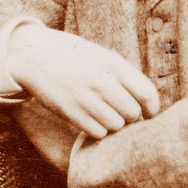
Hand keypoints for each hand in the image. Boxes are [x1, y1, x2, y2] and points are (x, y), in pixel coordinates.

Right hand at [6, 25, 159, 138]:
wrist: (34, 55)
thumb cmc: (73, 55)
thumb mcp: (103, 56)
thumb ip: (125, 75)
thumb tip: (146, 100)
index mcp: (114, 64)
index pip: (147, 93)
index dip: (153, 108)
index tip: (149, 113)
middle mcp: (102, 82)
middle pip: (133, 113)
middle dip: (131, 117)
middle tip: (122, 113)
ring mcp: (85, 98)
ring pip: (116, 126)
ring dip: (114, 124)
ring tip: (105, 115)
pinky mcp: (70, 112)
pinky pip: (97, 133)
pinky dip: (98, 130)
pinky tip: (92, 119)